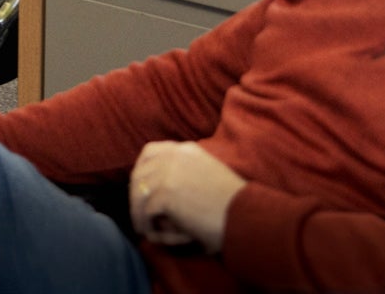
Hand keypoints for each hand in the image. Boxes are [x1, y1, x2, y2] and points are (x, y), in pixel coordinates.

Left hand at [129, 141, 244, 253]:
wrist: (248, 218)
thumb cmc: (234, 205)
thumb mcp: (208, 176)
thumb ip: (185, 175)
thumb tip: (157, 192)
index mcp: (186, 150)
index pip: (150, 153)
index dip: (142, 172)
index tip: (142, 190)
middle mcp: (173, 156)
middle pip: (139, 173)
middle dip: (136, 196)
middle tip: (140, 216)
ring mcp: (167, 173)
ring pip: (138, 194)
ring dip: (140, 214)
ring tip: (147, 229)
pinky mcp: (164, 194)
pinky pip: (145, 213)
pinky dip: (148, 226)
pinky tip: (156, 235)